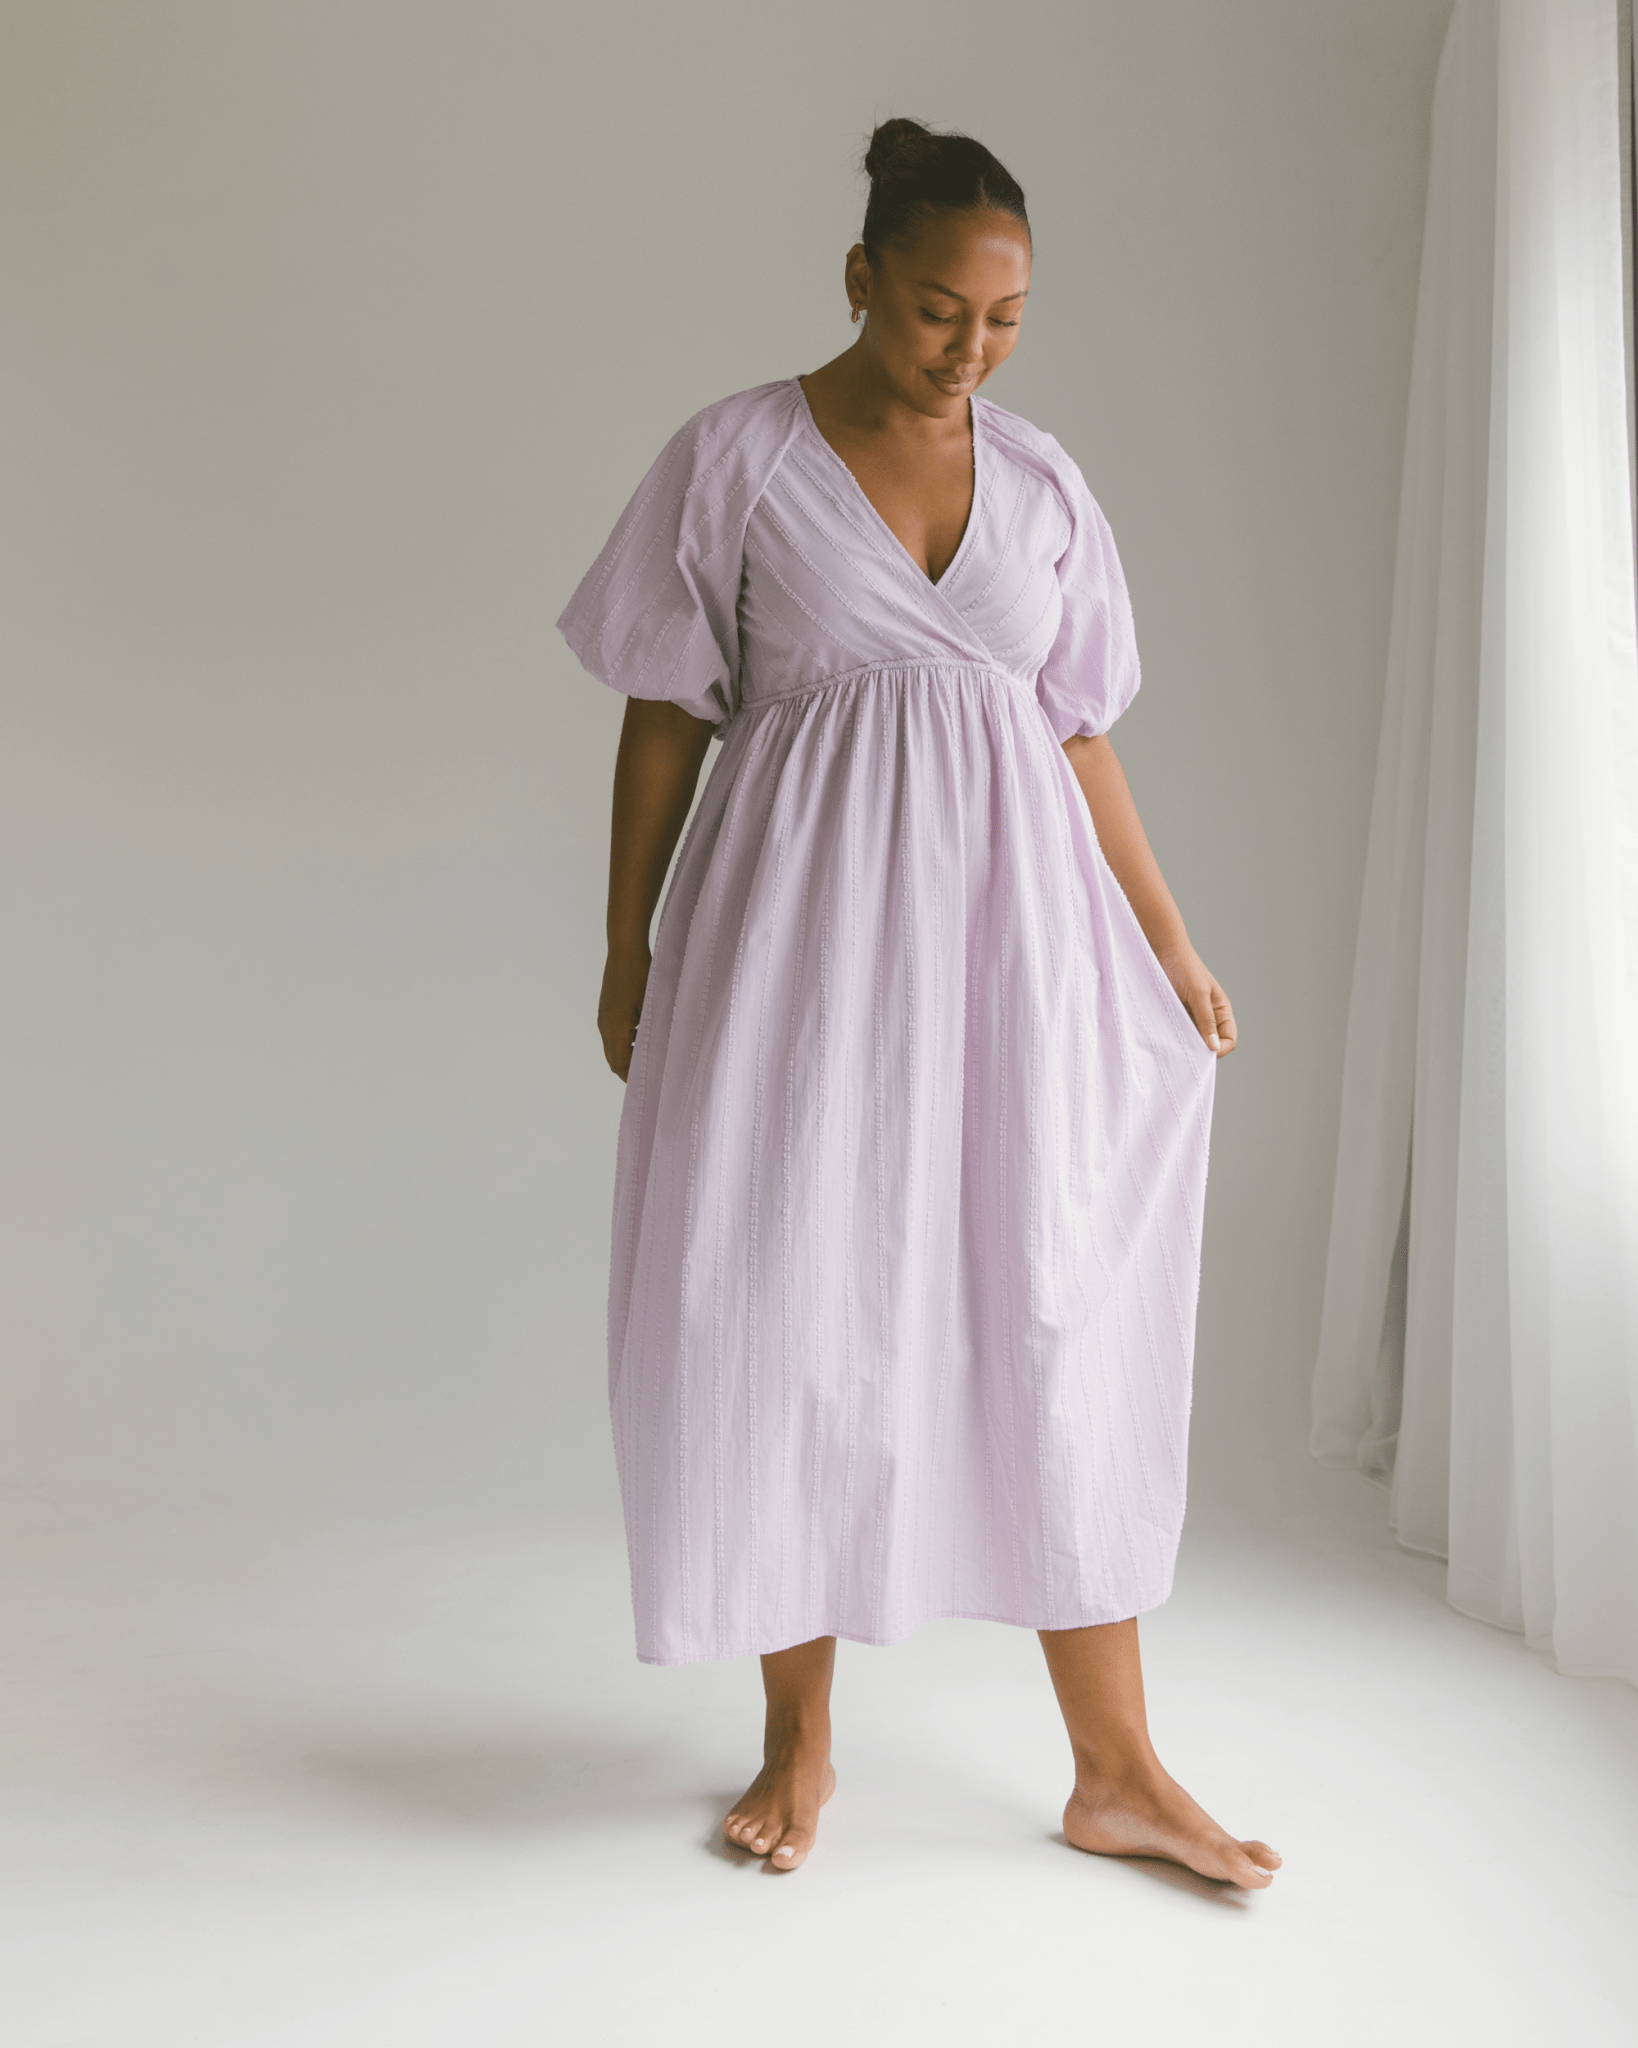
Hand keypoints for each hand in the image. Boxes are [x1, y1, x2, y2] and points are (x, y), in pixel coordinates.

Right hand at [598, 939, 651, 1080]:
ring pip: (612, 1048)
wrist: (624, 948)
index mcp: (616, 1028)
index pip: (620, 1064)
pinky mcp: (606, 1009)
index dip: (632, 1079)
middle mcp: (605, 1025)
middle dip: (628, 1071)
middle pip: (613, 1059)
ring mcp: (603, 1017)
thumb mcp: (652, 1005)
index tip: (647, 1087)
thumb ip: (652, 1031)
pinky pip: (612, 1035)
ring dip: (626, 1056)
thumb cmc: (642, 973)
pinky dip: (624, 1043)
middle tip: (650, 1078)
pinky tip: (642, 1038)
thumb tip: (658, 1053)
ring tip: (649, 1059)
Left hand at [1155, 942, 1236, 1058]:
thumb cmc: (1185, 968)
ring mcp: (1191, 1018)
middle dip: (1200, 1052)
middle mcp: (1208, 1017)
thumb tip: (1213, 1047)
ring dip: (1185, 1046)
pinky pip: (1178, 1034)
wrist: (1163, 951)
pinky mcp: (1175, 1016)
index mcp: (1221, 1011)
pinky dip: (1173, 1039)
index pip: (1228, 1040)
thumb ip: (1206, 1020)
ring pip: (1193, 1042)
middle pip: (1211, 1045)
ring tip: (1173, 1046)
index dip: (1219, 1050)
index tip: (1202, 1053)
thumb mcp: (1198, 994)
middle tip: (1184, 1054)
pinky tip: (1165, 1038)